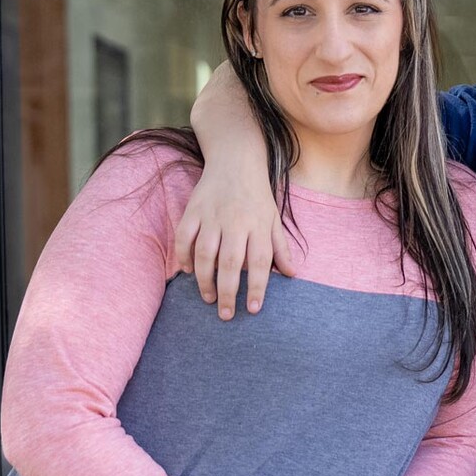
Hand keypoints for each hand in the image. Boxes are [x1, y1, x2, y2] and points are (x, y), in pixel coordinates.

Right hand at [173, 167, 293, 320]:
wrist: (236, 160)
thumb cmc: (257, 196)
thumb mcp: (275, 219)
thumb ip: (281, 247)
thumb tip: (291, 274)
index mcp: (259, 225)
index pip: (260, 262)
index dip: (258, 287)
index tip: (254, 310)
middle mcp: (236, 221)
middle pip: (231, 262)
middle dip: (229, 292)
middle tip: (227, 315)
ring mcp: (212, 215)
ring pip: (205, 253)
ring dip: (205, 279)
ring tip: (209, 298)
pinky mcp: (193, 209)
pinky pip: (184, 237)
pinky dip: (184, 256)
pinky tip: (188, 272)